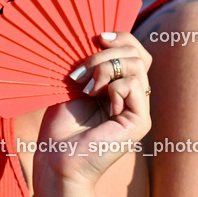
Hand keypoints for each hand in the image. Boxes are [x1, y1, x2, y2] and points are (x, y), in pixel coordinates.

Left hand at [33, 32, 152, 194]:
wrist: (57, 160)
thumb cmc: (60, 127)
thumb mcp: (76, 85)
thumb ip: (93, 64)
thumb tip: (102, 36)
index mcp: (121, 88)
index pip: (136, 52)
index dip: (121, 38)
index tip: (96, 37)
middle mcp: (134, 98)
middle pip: (139, 54)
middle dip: (107, 53)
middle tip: (81, 71)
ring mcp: (139, 110)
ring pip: (138, 65)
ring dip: (105, 68)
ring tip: (86, 87)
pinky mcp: (140, 121)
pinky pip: (134, 84)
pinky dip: (112, 86)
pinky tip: (97, 99)